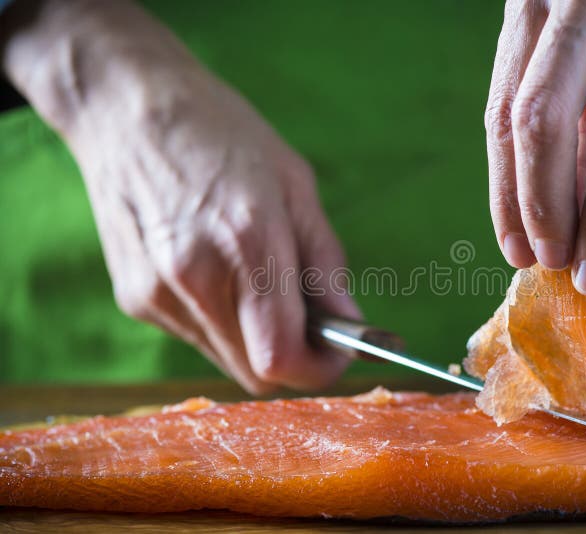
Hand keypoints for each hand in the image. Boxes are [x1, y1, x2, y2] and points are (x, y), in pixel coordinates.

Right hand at [2, 0, 359, 393]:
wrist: (126, 108)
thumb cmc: (222, 135)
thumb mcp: (295, 186)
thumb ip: (326, 265)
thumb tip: (350, 323)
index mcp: (248, 243)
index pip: (281, 359)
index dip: (318, 369)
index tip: (338, 351)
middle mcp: (196, 279)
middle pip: (256, 373)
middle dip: (293, 357)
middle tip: (309, 319)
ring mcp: (157, 294)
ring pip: (226, 358)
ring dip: (256, 339)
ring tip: (258, 279)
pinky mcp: (133, 298)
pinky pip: (196, 335)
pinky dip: (222, 320)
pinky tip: (217, 269)